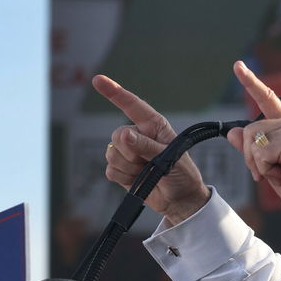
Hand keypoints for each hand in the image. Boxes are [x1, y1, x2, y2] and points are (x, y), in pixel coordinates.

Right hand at [93, 75, 209, 224]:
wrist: (180, 200)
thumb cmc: (182, 174)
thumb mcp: (171, 158)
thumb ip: (147, 146)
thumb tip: (124, 135)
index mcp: (154, 126)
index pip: (132, 106)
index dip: (115, 92)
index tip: (98, 80)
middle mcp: (138, 136)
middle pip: (118, 135)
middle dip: (131, 151)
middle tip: (149, 162)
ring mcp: (128, 153)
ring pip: (112, 154)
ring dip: (129, 167)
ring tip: (148, 172)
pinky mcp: (121, 169)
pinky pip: (110, 170)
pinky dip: (124, 177)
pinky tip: (139, 180)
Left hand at [227, 61, 280, 209]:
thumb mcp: (267, 164)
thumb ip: (250, 148)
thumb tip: (233, 133)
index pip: (266, 98)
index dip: (251, 81)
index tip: (238, 66)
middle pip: (249, 131)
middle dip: (250, 156)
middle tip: (267, 170)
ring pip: (252, 142)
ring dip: (258, 164)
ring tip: (277, 171)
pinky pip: (261, 154)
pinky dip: (264, 169)